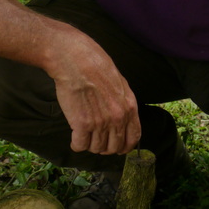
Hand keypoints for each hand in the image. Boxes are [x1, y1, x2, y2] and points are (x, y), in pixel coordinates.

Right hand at [49, 32, 141, 155]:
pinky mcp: (82, 124)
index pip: (133, 138)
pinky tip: (74, 137)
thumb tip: (121, 120)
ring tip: (83, 133)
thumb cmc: (96, 67)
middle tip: (95, 139)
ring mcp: (100, 122)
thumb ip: (123, 104)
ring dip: (89, 144)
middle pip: (114, 147)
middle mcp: (117, 118)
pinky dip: (76, 144)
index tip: (118, 148)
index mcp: (129, 107)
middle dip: (104, 147)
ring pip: (96, 148)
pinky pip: (80, 146)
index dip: (125, 146)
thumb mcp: (120, 84)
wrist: (76, 60)